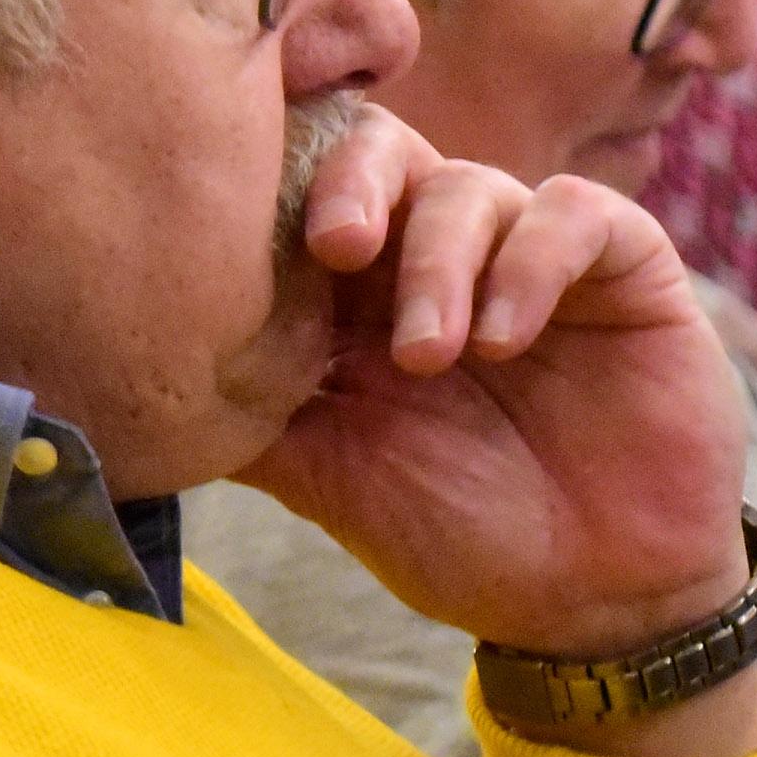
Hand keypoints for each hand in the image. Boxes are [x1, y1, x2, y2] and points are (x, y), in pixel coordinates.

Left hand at [239, 112, 756, 682]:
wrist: (598, 605)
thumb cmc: (463, 535)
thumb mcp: (333, 479)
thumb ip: (251, 419)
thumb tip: (133, 386)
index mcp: (363, 296)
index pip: (309, 193)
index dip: (275, 185)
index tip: (240, 221)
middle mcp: (441, 256)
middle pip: (384, 151)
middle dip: (350, 180)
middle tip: (335, 243)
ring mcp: (531, 255)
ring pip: (469, 185)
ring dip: (438, 262)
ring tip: (429, 355)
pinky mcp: (624, 266)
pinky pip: (572, 213)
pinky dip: (531, 261)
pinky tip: (505, 337)